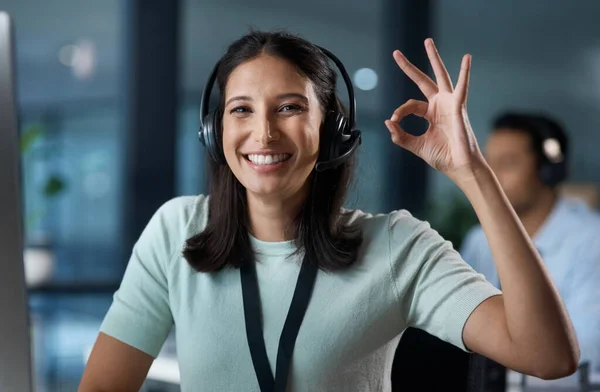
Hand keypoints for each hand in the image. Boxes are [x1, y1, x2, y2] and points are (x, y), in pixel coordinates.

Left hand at [384, 38, 485, 182]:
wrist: (459, 167)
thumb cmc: (443, 157)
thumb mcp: (416, 146)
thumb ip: (400, 136)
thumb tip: (387, 122)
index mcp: (430, 114)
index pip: (410, 105)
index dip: (399, 111)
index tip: (393, 120)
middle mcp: (439, 105)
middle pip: (422, 81)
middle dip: (409, 68)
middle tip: (396, 53)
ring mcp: (449, 104)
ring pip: (440, 76)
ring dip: (434, 58)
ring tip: (427, 42)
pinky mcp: (458, 107)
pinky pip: (462, 87)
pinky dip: (465, 73)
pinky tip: (467, 58)